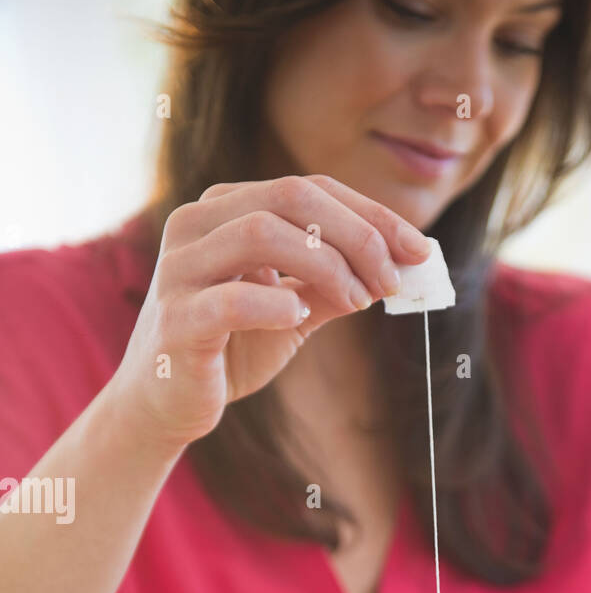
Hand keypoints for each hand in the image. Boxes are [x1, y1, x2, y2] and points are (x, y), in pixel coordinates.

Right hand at [110, 174, 431, 454]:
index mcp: (226, 210)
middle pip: (288, 197)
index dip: (371, 215)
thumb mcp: (295, 310)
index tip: (419, 251)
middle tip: (392, 279)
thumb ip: (336, 284)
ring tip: (356, 301)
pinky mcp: (176, 321)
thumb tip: (398, 269)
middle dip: (356, 235)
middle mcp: (196, 224)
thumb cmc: (231, 348)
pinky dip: (274, 304)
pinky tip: (299, 316)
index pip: (309, 189)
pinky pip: (230, 300)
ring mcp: (180, 269)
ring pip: (259, 233)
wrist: (168, 403)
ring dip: (325, 265)